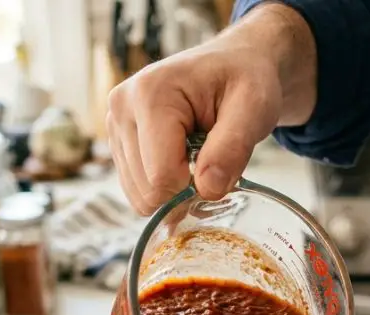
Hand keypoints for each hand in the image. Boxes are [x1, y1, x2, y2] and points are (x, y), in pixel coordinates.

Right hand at [106, 4, 316, 215]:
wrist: (235, 63)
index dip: (196, 189)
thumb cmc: (245, 80)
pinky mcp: (119, 141)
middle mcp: (122, 108)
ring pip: (140, 196)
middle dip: (185, 190)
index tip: (221, 170)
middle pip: (148, 190)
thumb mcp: (253, 108)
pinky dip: (165, 187)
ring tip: (197, 155)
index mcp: (150, 94)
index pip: (161, 176)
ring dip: (175, 189)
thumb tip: (207, 190)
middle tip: (211, 160)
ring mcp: (116, 125)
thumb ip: (232, 149)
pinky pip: (138, 191)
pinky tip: (183, 160)